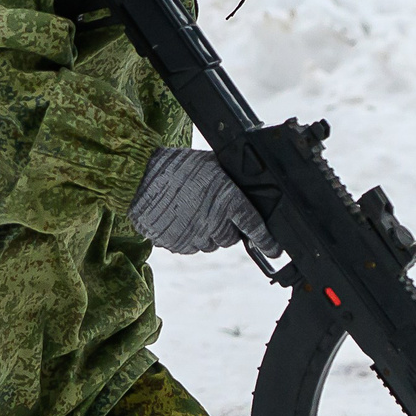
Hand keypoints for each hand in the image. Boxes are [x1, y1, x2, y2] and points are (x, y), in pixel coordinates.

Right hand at [129, 147, 282, 256]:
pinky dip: (188, 235)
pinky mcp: (178, 245)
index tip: (274, 250)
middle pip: (230, 237)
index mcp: (229, 201)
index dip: (267, 241)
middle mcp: (215, 224)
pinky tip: (179, 217)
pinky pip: (190, 246)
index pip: (255, 227)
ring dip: (206, 232)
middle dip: (226, 227)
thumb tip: (247, 189)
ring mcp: (195, 238)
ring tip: (191, 209)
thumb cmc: (177, 167)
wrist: (141, 178)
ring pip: (210, 243)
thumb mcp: (213, 165)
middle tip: (211, 208)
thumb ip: (232, 183)